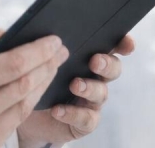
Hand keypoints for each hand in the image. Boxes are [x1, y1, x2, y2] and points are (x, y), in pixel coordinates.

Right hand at [0, 30, 69, 147]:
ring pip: (23, 108)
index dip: (37, 51)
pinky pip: (12, 125)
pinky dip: (25, 105)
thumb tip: (3, 33)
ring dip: (41, 85)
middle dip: (46, 65)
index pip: (12, 65)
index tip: (52, 39)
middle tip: (60, 50)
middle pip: (24, 86)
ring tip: (50, 67)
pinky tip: (31, 90)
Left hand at [16, 34, 134, 146]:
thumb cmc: (37, 76)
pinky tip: (58, 109)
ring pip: (101, 93)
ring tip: (74, 85)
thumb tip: (46, 32)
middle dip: (107, 64)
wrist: (28, 111)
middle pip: (113, 69)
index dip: (123, 44)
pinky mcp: (84, 122)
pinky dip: (73, 113)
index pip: (112, 47)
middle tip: (94, 61)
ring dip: (89, 87)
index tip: (127, 43)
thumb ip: (49, 44)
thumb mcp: (41, 57)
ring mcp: (92, 101)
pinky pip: (86, 118)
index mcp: (89, 57)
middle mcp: (96, 78)